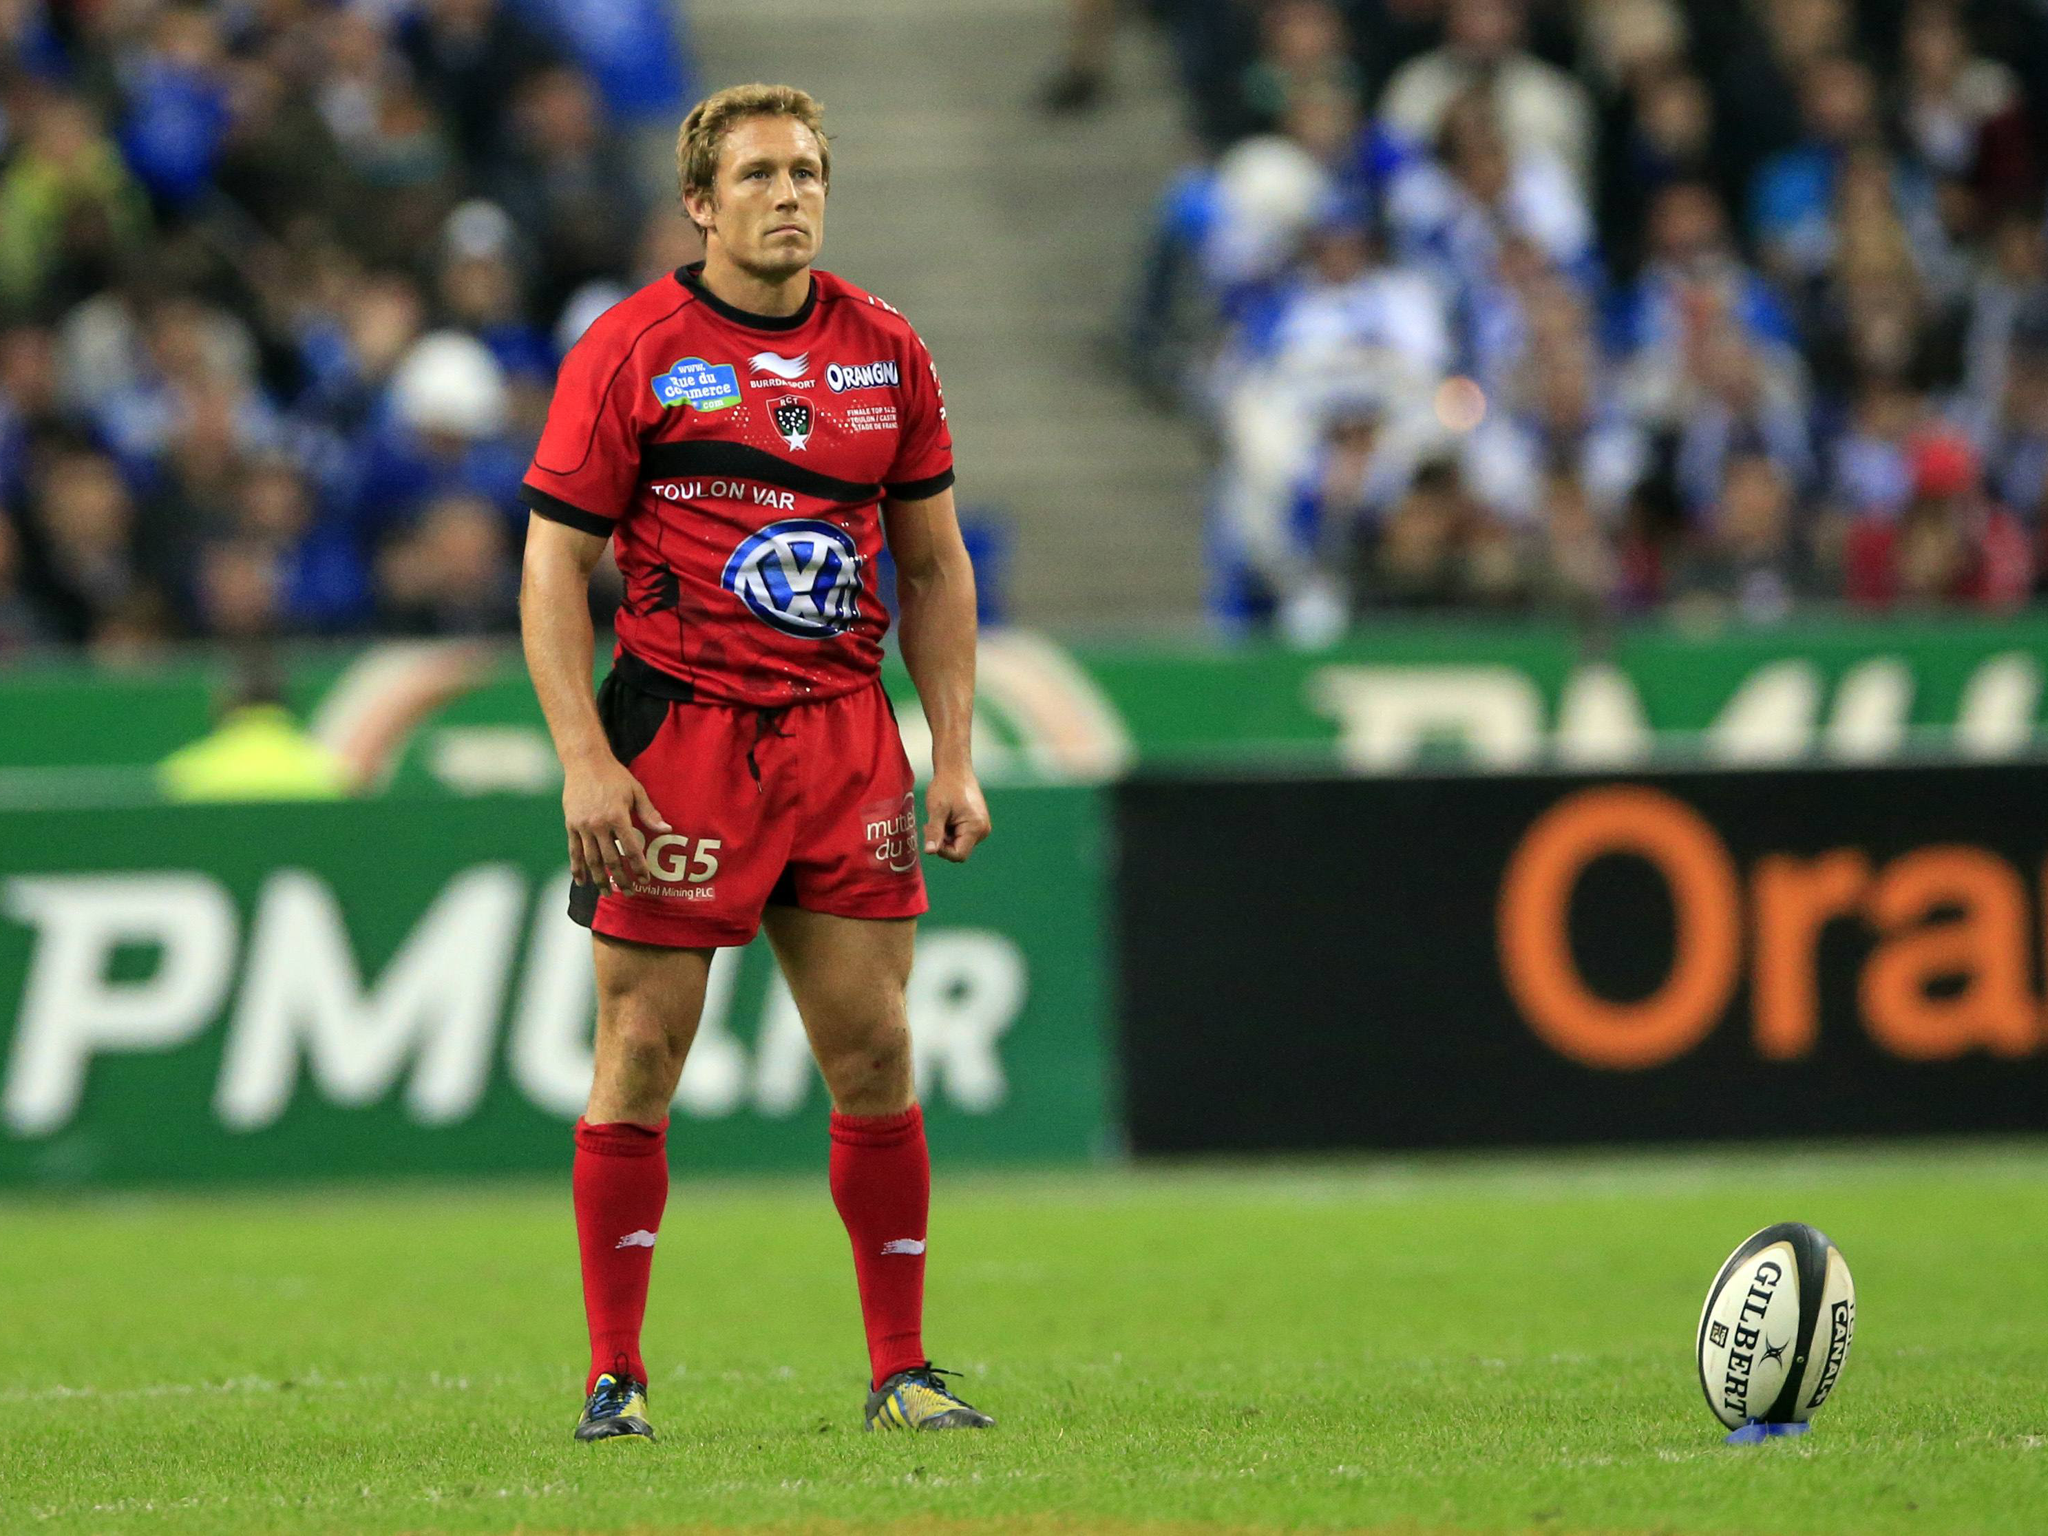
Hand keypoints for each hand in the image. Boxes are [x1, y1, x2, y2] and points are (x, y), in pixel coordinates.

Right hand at [564, 752, 668, 892]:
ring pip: (591, 860)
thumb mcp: (636, 791)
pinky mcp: (571, 825)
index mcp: (617, 816)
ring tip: (606, 893)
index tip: (645, 880)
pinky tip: (581, 881)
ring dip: (599, 879)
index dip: (638, 867)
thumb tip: (667, 829)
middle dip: (620, 879)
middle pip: (611, 859)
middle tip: (628, 893)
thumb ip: (650, 813)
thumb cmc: (615, 776)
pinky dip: (577, 868)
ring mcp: (583, 826)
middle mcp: (599, 824)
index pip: (630, 849)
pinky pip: (574, 851)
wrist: (585, 762)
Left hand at [922, 766, 990, 862]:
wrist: (955, 768)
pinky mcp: (977, 823)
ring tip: (939, 817)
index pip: (958, 855)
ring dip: (945, 836)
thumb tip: (930, 852)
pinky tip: (945, 816)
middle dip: (942, 841)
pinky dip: (950, 831)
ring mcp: (981, 827)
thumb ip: (935, 832)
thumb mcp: (937, 810)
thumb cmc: (946, 786)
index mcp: (976, 828)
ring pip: (959, 844)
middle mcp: (983, 831)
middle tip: (931, 823)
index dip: (942, 850)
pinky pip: (961, 836)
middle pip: (958, 850)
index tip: (931, 832)